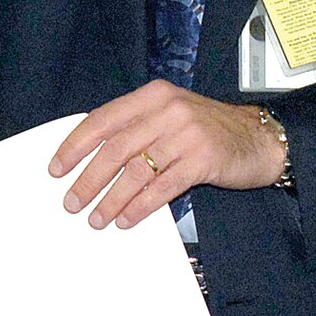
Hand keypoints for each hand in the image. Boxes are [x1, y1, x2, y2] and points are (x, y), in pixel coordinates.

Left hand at [49, 81, 287, 227]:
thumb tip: (91, 159)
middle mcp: (169, 109)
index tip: (57, 169)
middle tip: (72, 202)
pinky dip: (140, 206)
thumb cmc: (209, 131)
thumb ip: (137, 128)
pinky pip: (162, 187)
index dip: (75, 146)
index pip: (103, 119)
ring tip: (97, 218)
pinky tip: (127, 219)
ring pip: (136, 170)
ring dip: (111, 199)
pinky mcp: (203, 158)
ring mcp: (187, 133)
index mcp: (154, 95)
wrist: (259, 138)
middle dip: (88, 179)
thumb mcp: (171, 116)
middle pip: (115, 148)